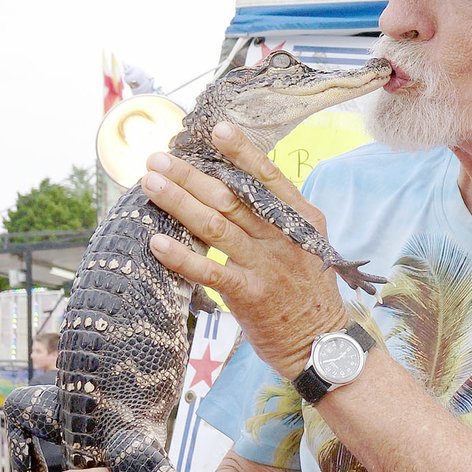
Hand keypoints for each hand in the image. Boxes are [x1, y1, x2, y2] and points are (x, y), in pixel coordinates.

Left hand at [140, 122, 346, 379]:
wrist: (320, 342)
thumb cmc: (306, 289)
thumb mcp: (306, 244)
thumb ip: (277, 217)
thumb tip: (235, 186)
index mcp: (300, 219)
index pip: (269, 177)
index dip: (242, 151)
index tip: (217, 129)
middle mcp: (284, 238)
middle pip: (232, 197)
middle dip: (191, 175)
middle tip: (158, 158)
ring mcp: (267, 266)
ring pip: (216, 226)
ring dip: (179, 202)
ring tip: (151, 184)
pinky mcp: (250, 295)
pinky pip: (210, 272)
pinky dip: (182, 257)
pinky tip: (157, 242)